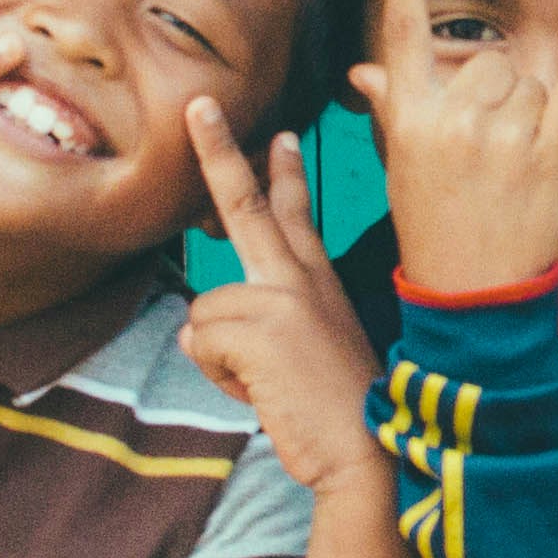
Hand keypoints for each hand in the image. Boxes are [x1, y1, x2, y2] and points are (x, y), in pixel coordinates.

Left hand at [179, 100, 386, 492]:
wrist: (365, 452)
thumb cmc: (336, 413)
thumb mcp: (303, 357)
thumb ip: (255, 331)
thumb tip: (192, 329)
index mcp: (318, 284)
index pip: (297, 217)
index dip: (285, 174)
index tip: (280, 136)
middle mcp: (301, 279)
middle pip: (246, 204)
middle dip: (218, 149)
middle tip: (196, 104)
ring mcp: (282, 296)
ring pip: (206, 309)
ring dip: (221, 357)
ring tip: (268, 384)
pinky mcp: (261, 324)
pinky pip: (202, 342)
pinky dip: (220, 376)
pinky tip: (263, 392)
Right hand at [351, 0, 557, 297]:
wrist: (471, 295)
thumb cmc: (433, 226)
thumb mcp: (401, 167)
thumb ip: (393, 108)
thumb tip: (363, 71)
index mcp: (411, 120)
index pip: (402, 37)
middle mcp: (454, 121)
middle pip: (488, 62)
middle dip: (497, 93)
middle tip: (489, 148)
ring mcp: (504, 136)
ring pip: (529, 81)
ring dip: (531, 111)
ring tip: (514, 163)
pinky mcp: (549, 153)